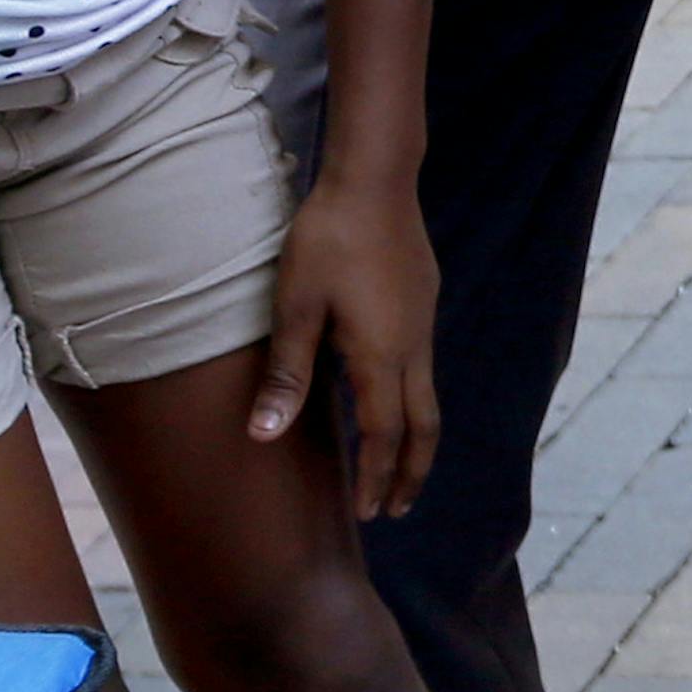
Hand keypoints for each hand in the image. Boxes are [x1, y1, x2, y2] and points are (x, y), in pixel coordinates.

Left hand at [247, 175, 439, 521]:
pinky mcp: (425, 297)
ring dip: (415, 438)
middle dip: (411, 473)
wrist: (375, 178)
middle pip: (423, 427)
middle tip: (396, 508)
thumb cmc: (327, 239)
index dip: (375, 477)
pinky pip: (424, 365)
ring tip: (400, 462)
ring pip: (429, 396)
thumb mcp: (296, 306)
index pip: (384, 436)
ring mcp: (424, 320)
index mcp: (380, 356)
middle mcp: (413, 346)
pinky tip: (393, 391)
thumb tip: (263, 435)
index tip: (366, 513)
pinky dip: (414, 399)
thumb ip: (286, 373)